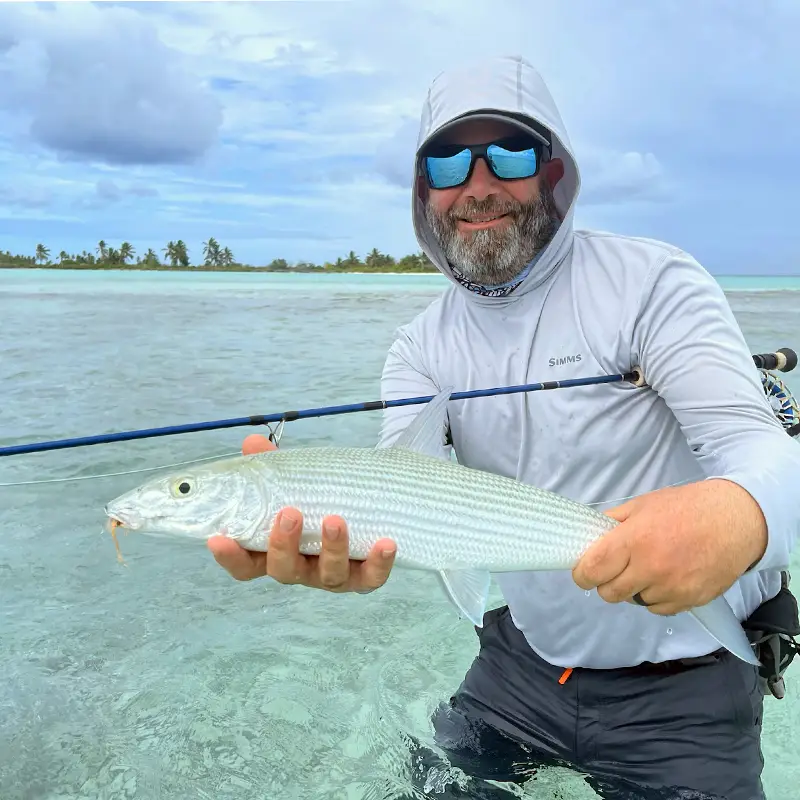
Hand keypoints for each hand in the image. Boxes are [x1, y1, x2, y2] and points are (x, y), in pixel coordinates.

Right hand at [207, 433, 396, 592]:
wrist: (363, 508)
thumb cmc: (314, 501)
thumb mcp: (293, 482)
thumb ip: (273, 466)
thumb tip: (252, 442)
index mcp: (274, 552)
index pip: (245, 565)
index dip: (231, 557)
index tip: (218, 540)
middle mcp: (301, 569)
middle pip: (284, 570)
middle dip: (284, 545)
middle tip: (290, 513)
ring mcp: (332, 576)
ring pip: (328, 575)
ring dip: (332, 550)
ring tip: (335, 519)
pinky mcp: (364, 576)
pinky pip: (371, 577)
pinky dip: (379, 564)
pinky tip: (386, 544)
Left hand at [572, 478, 767, 614]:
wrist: (734, 521)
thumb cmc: (685, 508)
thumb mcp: (642, 505)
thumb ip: (613, 523)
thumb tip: (589, 538)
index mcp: (633, 540)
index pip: (593, 570)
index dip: (583, 574)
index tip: (584, 571)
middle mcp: (650, 568)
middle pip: (609, 593)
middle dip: (606, 583)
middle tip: (616, 569)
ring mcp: (670, 588)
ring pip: (634, 601)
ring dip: (634, 589)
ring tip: (649, 567)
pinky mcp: (689, 601)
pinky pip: (658, 609)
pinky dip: (656, 597)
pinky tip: (666, 577)